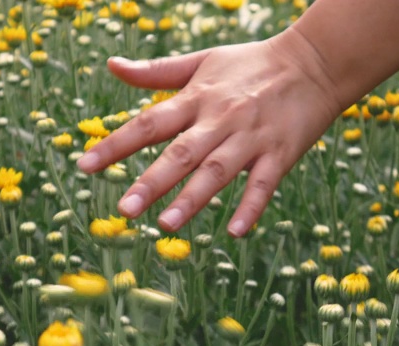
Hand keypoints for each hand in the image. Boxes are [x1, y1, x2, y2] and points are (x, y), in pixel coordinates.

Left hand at [77, 31, 341, 236]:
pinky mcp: (280, 153)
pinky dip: (250, 206)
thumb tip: (111, 64)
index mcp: (196, 98)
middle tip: (123, 211)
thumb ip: (156, 71)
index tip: (84, 166)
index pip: (149, 123)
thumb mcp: (201, 61)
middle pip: (181, 153)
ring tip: (165, 225)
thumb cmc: (250, 64)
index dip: (116, 144)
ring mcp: (251, 138)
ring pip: (218, 171)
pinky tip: (234, 231)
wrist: (314, 63)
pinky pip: (264, 183)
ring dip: (193, 199)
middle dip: (152, 182)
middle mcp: (220, 119)